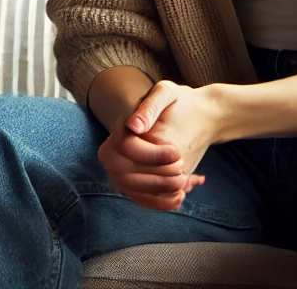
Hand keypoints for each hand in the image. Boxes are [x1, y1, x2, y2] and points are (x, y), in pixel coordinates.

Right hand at [99, 80, 220, 210]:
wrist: (184, 119)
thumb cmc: (175, 104)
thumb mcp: (167, 94)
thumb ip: (150, 106)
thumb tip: (134, 126)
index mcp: (118, 132)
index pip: (127, 148)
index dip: (153, 155)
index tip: (177, 152)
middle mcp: (112, 156)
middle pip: (128, 175)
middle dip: (159, 177)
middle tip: (183, 168)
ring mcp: (120, 174)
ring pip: (135, 191)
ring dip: (162, 191)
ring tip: (185, 181)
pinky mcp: (132, 188)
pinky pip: (142, 201)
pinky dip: (161, 203)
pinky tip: (180, 196)